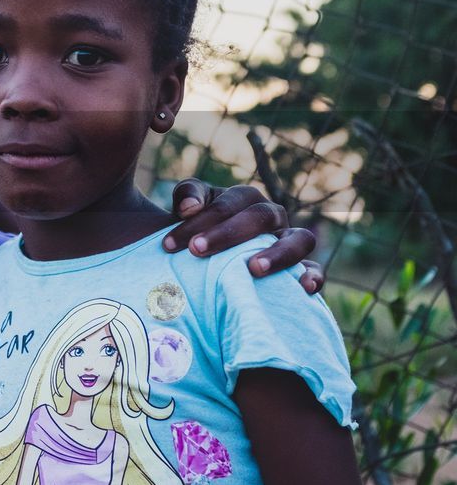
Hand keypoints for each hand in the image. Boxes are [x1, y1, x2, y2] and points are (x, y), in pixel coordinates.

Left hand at [163, 181, 321, 292]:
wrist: (210, 260)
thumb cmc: (198, 232)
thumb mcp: (187, 210)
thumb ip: (187, 196)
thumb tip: (190, 207)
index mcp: (244, 200)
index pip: (225, 204)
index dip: (197, 221)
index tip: (168, 244)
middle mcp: (271, 216)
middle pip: (259, 217)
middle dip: (227, 233)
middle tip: (197, 250)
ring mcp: (289, 241)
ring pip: (299, 239)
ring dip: (279, 253)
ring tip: (254, 268)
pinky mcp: (302, 268)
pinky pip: (316, 269)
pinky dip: (314, 276)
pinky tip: (303, 287)